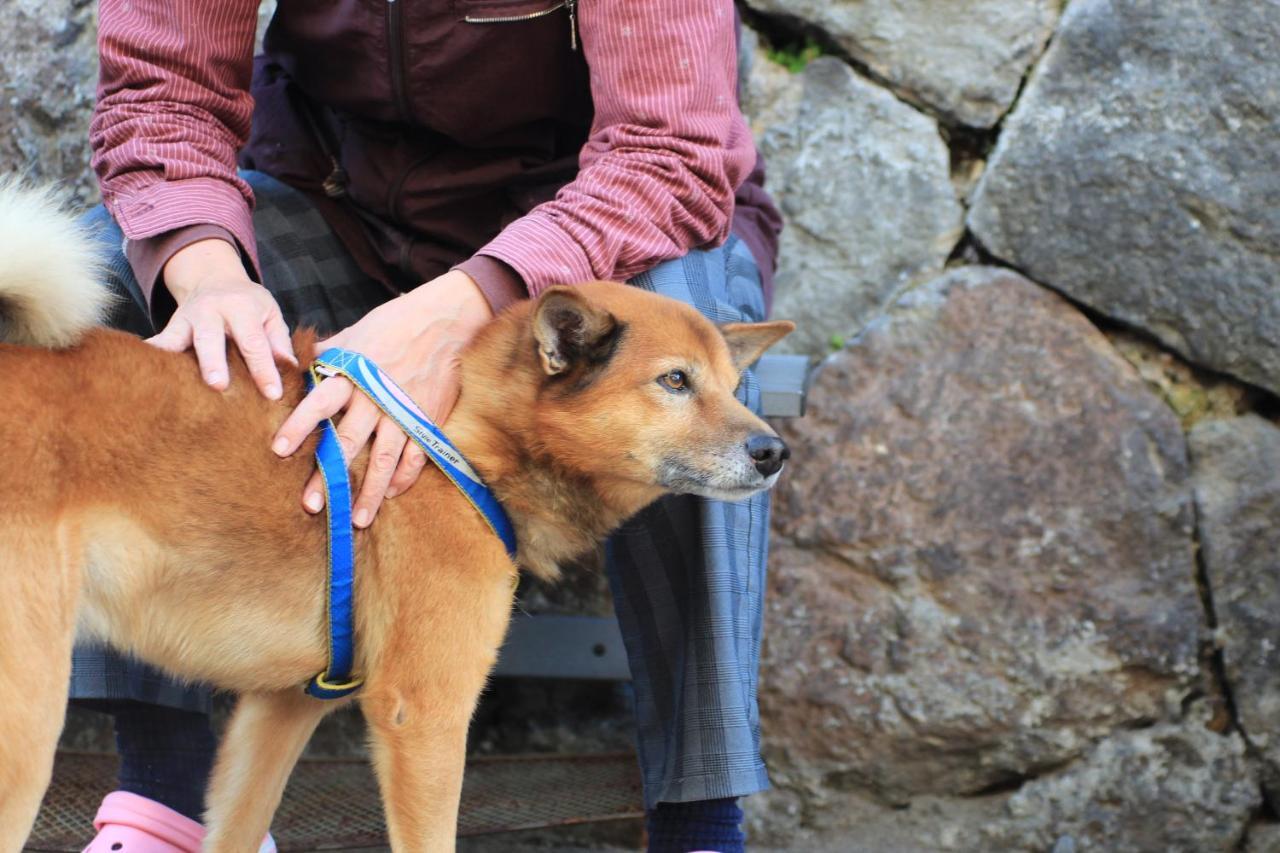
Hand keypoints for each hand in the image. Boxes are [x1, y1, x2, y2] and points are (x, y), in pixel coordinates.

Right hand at [148, 238, 294, 397]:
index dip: (264, 369)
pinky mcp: (171, 326)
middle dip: (214, 362)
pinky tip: (145, 373)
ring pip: (179, 338)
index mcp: (242, 307)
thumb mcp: (270, 314)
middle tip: (219, 386)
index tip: (273, 394)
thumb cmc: (249, 304)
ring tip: (174, 385)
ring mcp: (187, 317)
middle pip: (211, 338)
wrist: (213, 278)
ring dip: (178, 361)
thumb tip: (292, 370)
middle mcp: (212, 310)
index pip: (255, 342)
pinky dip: (153, 354)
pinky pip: (160, 341)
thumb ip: (280, 342)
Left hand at [271, 269, 492, 526]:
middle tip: (312, 505)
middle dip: (329, 475)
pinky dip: (404, 478)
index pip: (320, 403)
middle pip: (348, 442)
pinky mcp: (428, 420)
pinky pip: (415, 456)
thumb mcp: (355, 333)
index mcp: (353, 374)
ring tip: (357, 520)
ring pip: (384, 459)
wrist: (448, 321)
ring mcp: (404, 412)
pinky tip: (391, 495)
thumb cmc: (396, 325)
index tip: (278, 449)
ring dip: (370, 492)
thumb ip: (325, 353)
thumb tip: (290, 360)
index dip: (300, 425)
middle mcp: (376, 397)